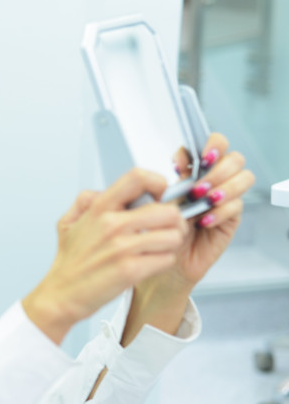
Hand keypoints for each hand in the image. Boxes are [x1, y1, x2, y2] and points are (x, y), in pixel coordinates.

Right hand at [22, 169, 187, 343]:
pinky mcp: (131, 270)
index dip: (158, 183)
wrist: (61, 294)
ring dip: (170, 244)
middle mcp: (112, 224)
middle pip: (168, 210)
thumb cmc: (70, 261)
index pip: (139, 177)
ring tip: (156, 249)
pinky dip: (163, 261)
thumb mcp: (68, 222)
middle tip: (165, 229)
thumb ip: (86, 201)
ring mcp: (122, 247)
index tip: (159, 196)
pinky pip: (167, 258)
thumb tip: (104, 191)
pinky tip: (149, 264)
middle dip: (173, 221)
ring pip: (173, 236)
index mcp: (99, 208)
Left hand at [155, 133, 253, 289]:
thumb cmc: (159, 227)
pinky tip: (204, 221)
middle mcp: (214, 180)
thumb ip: (173, 180)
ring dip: (224, 187)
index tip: (192, 160)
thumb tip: (180, 163)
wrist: (164, 259)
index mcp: (195, 169)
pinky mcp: (231, 217)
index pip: (214, 144)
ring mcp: (225, 197)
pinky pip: (237, 206)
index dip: (209, 145)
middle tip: (199, 187)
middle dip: (218, 169)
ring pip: (244, 177)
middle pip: (234, 158)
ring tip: (204, 200)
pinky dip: (220, 212)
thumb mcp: (161, 199)